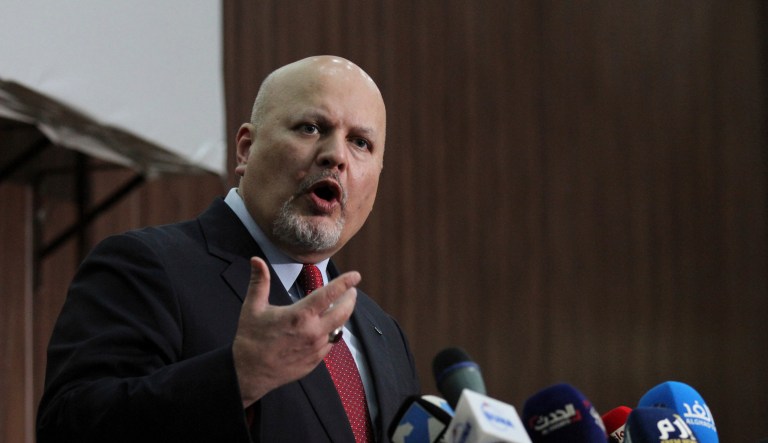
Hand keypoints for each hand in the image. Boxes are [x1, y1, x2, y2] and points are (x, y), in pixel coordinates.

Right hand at [233, 257, 359, 406]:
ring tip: (341, 306)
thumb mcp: (253, 307)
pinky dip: (331, 332)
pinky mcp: (315, 361)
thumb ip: (259, 281)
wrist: (249, 373)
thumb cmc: (251, 339)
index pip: (329, 295)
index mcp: (300, 316)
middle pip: (343, 312)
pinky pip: (330, 343)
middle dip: (350, 299)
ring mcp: (316, 348)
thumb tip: (256, 260)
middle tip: (352, 291)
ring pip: (338, 328)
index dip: (345, 283)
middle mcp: (312, 332)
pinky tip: (327, 327)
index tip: (355, 275)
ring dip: (342, 316)